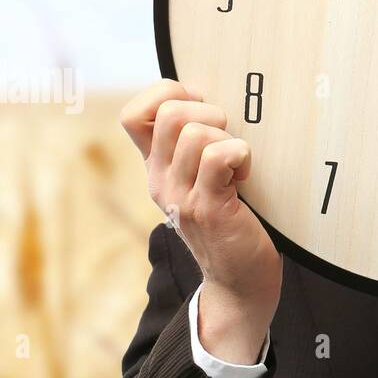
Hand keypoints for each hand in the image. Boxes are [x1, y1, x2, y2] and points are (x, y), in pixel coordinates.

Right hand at [120, 79, 280, 363]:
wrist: (240, 282)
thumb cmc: (231, 222)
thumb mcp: (199, 182)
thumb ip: (192, 148)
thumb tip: (205, 99)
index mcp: (155, 168)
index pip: (132, 114)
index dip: (167, 94)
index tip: (200, 112)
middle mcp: (160, 180)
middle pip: (168, 112)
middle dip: (208, 110)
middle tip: (227, 138)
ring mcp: (181, 196)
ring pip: (196, 132)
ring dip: (228, 137)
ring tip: (237, 164)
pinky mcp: (208, 209)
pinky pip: (218, 157)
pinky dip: (240, 155)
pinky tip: (244, 176)